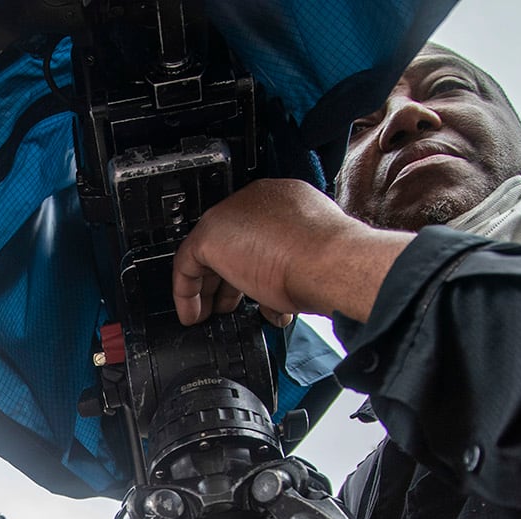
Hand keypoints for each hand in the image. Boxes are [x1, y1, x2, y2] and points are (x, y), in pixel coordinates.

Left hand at [171, 178, 410, 325]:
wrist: (332, 262)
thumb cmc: (334, 264)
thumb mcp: (312, 263)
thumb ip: (292, 270)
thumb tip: (281, 298)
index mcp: (288, 200)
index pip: (258, 231)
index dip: (250, 264)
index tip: (249, 291)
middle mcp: (259, 201)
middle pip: (231, 241)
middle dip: (228, 279)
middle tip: (227, 306)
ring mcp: (233, 215)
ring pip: (209, 253)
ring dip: (209, 289)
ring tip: (209, 314)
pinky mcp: (211, 235)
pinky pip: (187, 266)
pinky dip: (187, 294)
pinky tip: (194, 315)